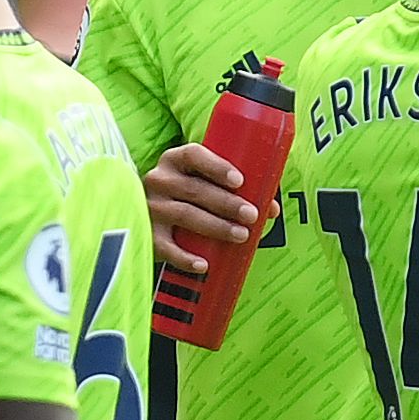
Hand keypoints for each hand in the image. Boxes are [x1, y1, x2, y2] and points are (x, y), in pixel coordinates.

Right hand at [141, 140, 261, 273]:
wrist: (150, 215)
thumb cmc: (190, 196)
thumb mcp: (207, 185)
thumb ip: (238, 191)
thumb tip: (272, 209)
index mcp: (176, 160)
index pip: (194, 155)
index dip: (217, 167)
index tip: (239, 181)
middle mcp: (159, 180)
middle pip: (195, 190)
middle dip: (226, 203)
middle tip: (251, 215)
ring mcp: (150, 207)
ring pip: (185, 215)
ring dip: (216, 226)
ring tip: (241, 235)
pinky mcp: (147, 233)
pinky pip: (166, 247)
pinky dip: (185, 257)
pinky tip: (204, 264)